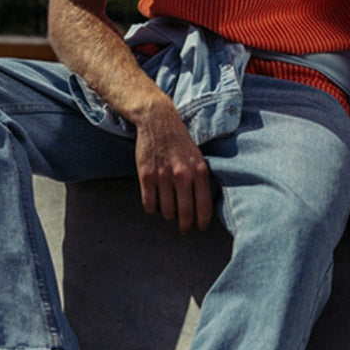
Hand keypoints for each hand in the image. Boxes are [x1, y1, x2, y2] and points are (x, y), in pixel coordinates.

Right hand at [134, 102, 212, 233]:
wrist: (158, 121)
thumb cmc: (180, 142)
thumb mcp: (198, 157)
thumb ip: (201, 179)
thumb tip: (203, 206)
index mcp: (199, 171)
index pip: (204, 207)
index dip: (202, 222)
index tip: (200, 228)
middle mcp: (182, 175)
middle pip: (185, 214)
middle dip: (185, 226)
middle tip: (183, 228)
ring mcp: (163, 176)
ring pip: (167, 211)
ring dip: (168, 215)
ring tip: (169, 211)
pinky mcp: (146, 175)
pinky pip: (149, 204)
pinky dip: (152, 209)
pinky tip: (155, 204)